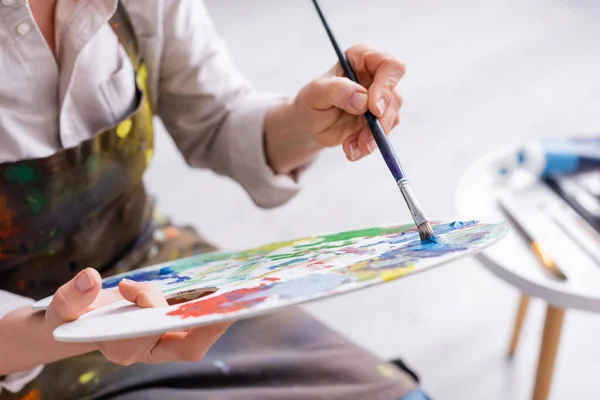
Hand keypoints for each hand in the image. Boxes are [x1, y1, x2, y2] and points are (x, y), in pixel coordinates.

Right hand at [45, 268, 231, 364]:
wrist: (82, 321)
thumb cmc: (73, 315)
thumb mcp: (63, 307)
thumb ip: (73, 296)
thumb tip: (90, 278)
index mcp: (122, 348)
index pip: (148, 337)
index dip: (155, 312)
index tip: (153, 288)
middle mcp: (148, 350)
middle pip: (186, 347)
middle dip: (208, 326)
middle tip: (229, 302)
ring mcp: (163, 340)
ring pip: (196, 337)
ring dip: (215, 316)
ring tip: (234, 293)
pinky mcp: (172, 327)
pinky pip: (197, 324)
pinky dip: (211, 309)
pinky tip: (226, 290)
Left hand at [264, 44, 404, 173]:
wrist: (309, 125)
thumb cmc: (311, 101)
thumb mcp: (316, 93)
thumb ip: (337, 91)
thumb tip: (362, 100)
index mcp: (362, 58)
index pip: (390, 66)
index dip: (386, 87)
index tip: (373, 109)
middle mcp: (377, 76)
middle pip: (394, 96)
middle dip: (380, 121)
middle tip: (364, 139)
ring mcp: (381, 99)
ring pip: (391, 118)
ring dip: (372, 137)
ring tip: (350, 147)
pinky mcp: (380, 119)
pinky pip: (383, 134)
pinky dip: (367, 145)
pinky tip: (351, 150)